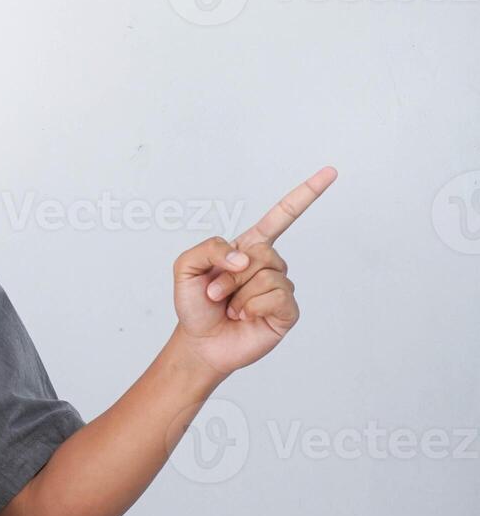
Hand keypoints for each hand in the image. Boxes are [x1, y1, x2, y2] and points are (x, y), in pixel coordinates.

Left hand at [172, 167, 337, 377]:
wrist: (200, 342)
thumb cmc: (195, 304)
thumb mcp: (186, 267)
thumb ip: (209, 248)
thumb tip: (245, 256)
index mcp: (249, 247)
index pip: (282, 216)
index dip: (305, 194)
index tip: (330, 173)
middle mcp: (269, 264)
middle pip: (262, 251)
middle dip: (230, 274)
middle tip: (215, 293)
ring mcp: (280, 287)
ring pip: (267, 276)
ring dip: (238, 294)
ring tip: (229, 307)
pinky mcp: (287, 310)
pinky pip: (277, 296)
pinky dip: (253, 307)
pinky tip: (244, 316)